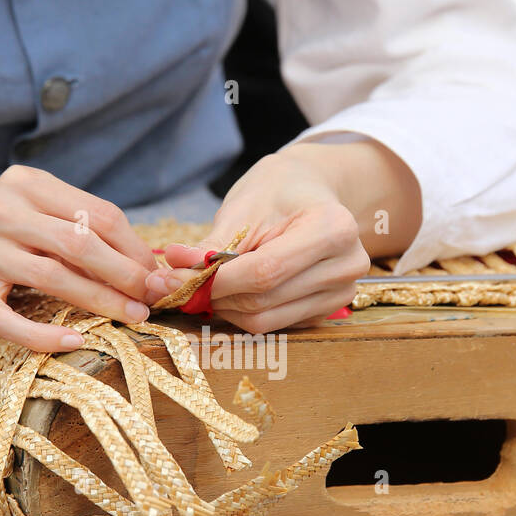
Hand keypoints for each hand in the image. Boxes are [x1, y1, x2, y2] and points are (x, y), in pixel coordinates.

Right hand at [0, 166, 167, 350]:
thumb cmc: (0, 239)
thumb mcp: (35, 215)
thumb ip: (82, 228)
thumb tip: (150, 264)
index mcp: (26, 183)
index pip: (97, 213)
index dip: (135, 246)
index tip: (156, 273)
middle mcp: (0, 211)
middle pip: (80, 243)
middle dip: (126, 273)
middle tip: (153, 297)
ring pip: (54, 278)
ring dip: (102, 301)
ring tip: (132, 317)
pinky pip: (11, 321)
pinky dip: (46, 337)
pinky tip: (75, 342)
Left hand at [144, 141, 420, 332]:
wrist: (311, 193)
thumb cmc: (278, 191)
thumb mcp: (242, 208)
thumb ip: (208, 245)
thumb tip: (169, 274)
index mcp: (333, 228)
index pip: (265, 271)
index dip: (215, 281)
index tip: (170, 280)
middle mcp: (346, 265)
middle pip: (264, 300)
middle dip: (212, 296)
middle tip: (173, 285)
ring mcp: (341, 293)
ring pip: (266, 319)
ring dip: (224, 308)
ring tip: (201, 286)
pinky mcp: (327, 311)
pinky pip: (275, 324)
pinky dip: (243, 312)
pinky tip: (229, 292)